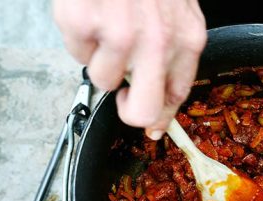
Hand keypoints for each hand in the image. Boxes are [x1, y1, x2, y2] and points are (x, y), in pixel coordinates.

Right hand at [53, 0, 206, 139]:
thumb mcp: (174, 9)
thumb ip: (171, 52)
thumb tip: (158, 104)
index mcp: (186, 37)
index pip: (178, 95)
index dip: (161, 116)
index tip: (152, 127)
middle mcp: (157, 42)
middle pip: (140, 112)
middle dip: (127, 109)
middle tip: (120, 89)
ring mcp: (120, 34)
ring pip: (102, 80)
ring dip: (99, 54)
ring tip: (105, 21)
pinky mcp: (85, 25)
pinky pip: (76, 53)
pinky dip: (78, 35)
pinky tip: (91, 10)